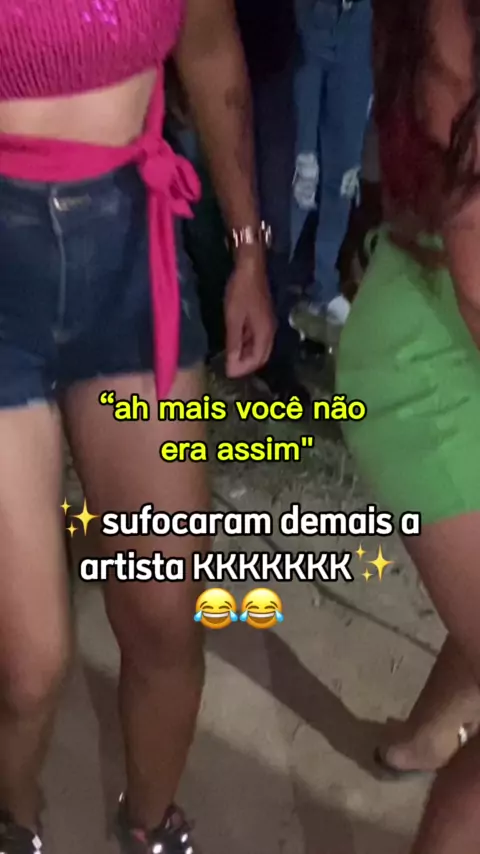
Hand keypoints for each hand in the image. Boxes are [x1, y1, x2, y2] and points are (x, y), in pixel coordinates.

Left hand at [224, 251, 275, 377]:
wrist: (251, 267)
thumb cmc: (241, 292)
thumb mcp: (234, 319)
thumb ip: (234, 344)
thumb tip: (232, 366)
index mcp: (265, 334)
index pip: (257, 360)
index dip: (242, 368)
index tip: (227, 371)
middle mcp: (270, 332)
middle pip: (261, 356)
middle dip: (246, 364)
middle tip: (229, 366)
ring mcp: (267, 324)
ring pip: (259, 347)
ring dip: (246, 354)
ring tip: (230, 356)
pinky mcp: (263, 318)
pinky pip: (257, 337)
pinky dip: (247, 344)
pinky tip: (235, 342)